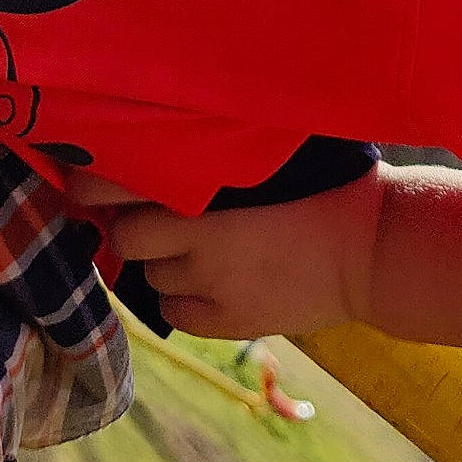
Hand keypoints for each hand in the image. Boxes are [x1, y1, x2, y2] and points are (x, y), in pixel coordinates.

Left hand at [101, 172, 384, 339]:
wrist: (370, 250)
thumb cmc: (325, 184)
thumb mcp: (264, 154)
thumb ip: (213, 151)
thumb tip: (161, 138)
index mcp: (205, 193)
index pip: (115, 196)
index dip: (94, 187)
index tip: (90, 176)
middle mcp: (199, 243)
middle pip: (127, 240)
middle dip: (133, 226)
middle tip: (152, 209)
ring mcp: (212, 288)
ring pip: (151, 278)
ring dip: (160, 261)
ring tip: (190, 243)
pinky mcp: (228, 323)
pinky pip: (175, 312)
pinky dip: (181, 296)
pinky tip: (206, 278)